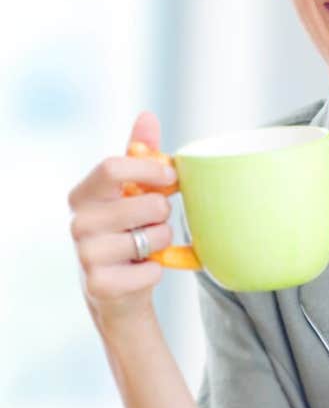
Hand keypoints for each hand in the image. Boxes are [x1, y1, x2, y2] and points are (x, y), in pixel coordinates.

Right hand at [68, 111, 177, 337]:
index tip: (171, 178)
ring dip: (162, 241)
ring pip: (152, 237)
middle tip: (156, 221)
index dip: (149, 169)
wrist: (117, 290)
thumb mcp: (130, 192)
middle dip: (163, 211)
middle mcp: (78, 223)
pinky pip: (151, 270)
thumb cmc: (127, 231)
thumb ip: (139, 155)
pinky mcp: (101, 285)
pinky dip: (158, 270)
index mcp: (83, 194)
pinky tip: (143, 270)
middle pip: (144, 203)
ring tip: (147, 245)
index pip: (112, 167)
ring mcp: (86, 256)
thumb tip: (147, 116)